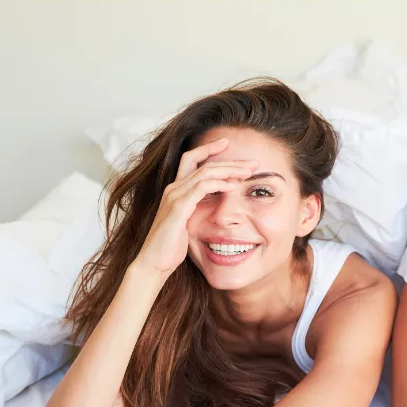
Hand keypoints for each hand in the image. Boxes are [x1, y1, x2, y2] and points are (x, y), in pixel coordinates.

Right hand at [131, 139, 256, 277]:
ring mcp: (174, 196)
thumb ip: (199, 208)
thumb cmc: (171, 246)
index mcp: (176, 190)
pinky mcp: (178, 207)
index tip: (228, 144)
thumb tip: (219, 201)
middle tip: (253, 162)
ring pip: (205, 172)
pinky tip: (234, 186)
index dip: (208, 149)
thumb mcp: (189, 223)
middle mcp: (174, 188)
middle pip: (203, 163)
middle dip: (229, 160)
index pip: (191, 159)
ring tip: (248, 172)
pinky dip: (219, 184)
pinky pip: (202, 187)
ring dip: (230, 170)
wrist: (154, 263)